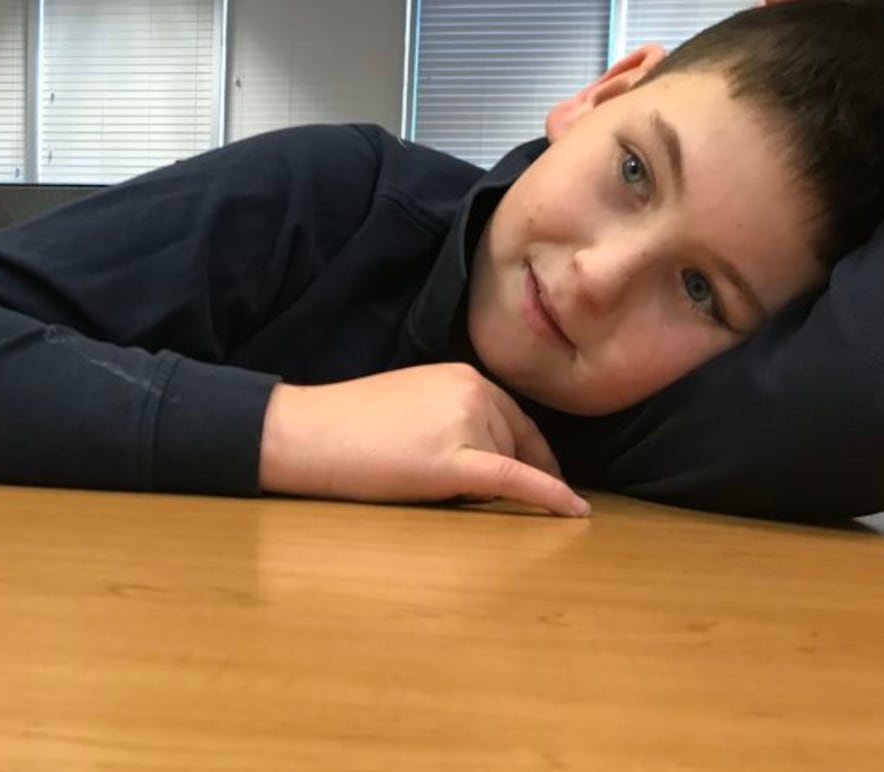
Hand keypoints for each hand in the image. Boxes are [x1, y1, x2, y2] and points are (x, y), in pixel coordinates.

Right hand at [258, 364, 590, 516]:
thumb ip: (454, 414)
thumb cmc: (350, 424)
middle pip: (516, 443)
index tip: (545, 475)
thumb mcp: (412, 400)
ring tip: (440, 493)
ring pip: (510, 466)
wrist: (309, 433)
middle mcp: (474, 391)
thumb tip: (488, 452)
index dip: (532, 452)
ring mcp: (466, 424)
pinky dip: (549, 496)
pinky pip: (516, 481)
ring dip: (498, 490)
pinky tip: (574, 511)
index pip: (514, 417)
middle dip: (511, 473)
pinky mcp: (455, 463)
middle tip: (482, 500)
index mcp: (463, 374)